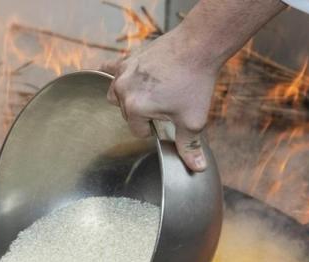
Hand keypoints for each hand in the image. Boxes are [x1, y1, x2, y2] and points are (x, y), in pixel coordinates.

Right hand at [102, 30, 217, 171]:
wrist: (198, 46)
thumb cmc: (194, 82)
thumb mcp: (193, 120)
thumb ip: (189, 146)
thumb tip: (197, 167)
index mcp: (136, 108)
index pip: (138, 130)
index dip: (154, 129)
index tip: (167, 120)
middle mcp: (123, 90)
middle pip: (126, 113)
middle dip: (142, 113)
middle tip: (164, 105)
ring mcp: (123, 73)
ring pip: (116, 95)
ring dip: (128, 99)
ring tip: (148, 95)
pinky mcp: (128, 59)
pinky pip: (111, 69)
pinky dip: (113, 74)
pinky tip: (117, 77)